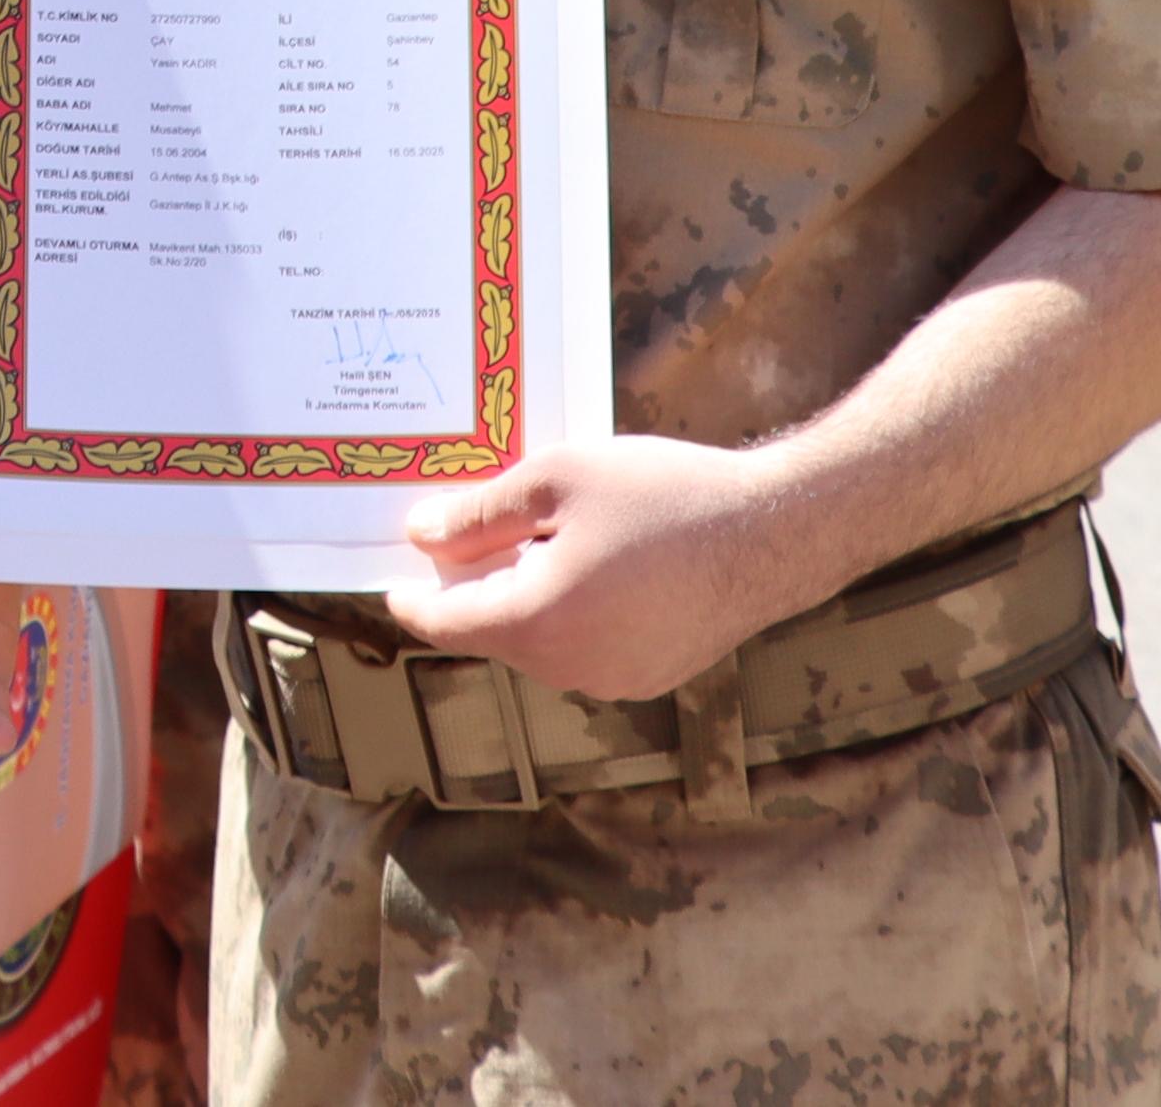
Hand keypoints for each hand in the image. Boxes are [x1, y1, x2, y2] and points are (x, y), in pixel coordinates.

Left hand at [383, 435, 812, 703]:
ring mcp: (612, 681)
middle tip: (457, 541)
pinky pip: (581, 650)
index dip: (413, 600)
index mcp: (537, 622)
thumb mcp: (558, 479)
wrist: (771, 535)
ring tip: (526, 543)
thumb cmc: (663, 495)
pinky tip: (583, 567)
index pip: (448, 622)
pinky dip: (565, 616)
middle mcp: (569, 668)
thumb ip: (481, 514)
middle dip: (469, 592)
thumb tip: (423, 537)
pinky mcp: (648, 677)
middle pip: (492, 632)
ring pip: (538, 643)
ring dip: (521, 601)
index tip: (389, 582)